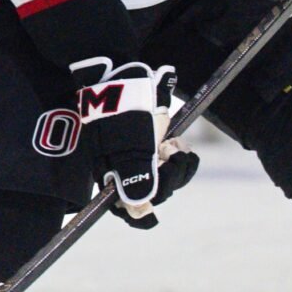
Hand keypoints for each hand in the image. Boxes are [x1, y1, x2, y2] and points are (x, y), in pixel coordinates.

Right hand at [76, 61, 198, 228]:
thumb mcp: (132, 148)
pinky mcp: (153, 147)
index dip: (143, 212)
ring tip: (172, 144)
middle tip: (168, 154)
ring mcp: (140, 160)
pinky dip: (178, 155)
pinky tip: (175, 140)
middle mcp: (125, 174)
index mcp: (112, 178)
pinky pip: (171, 162)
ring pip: (166, 178)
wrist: (125, 79)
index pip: (129, 210)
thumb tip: (141, 208)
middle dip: (168, 177)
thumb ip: (136, 178)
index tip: (155, 206)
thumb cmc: (126, 114)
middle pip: (153, 194)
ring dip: (176, 164)